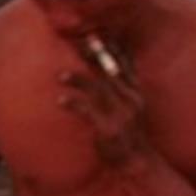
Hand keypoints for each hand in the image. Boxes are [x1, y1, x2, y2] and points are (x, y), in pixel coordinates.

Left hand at [57, 48, 147, 163]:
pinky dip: (73, 104)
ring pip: (98, 89)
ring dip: (78, 80)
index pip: (123, 62)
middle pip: (109, 70)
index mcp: (135, 91)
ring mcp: (120, 114)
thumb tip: (111, 62)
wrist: (136, 161)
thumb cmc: (129, 130)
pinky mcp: (108, 129)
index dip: (108, 47)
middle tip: (73, 44)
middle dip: (92, 55)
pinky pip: (88, 112)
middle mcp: (130, 99)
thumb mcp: (131, 104)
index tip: (92, 34)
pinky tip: (60, 101)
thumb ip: (122, 84)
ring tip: (60, 76)